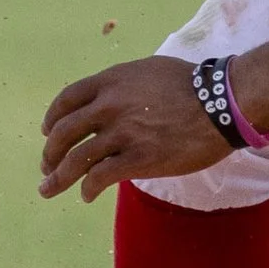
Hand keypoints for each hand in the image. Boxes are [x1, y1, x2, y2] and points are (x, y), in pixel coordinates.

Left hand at [40, 58, 225, 201]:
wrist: (222, 103)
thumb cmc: (191, 85)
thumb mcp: (149, 71)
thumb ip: (122, 85)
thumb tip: (107, 98)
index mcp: (111, 81)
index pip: (66, 100)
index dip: (52, 118)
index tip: (47, 132)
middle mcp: (110, 105)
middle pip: (63, 132)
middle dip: (50, 153)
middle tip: (46, 166)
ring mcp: (123, 133)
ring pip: (75, 160)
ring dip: (57, 178)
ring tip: (48, 189)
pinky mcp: (138, 159)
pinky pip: (100, 178)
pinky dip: (88, 189)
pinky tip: (87, 195)